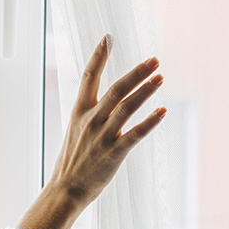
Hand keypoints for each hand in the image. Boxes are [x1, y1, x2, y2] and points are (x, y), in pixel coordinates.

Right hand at [48, 35, 165, 207]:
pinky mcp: (114, 152)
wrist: (65, 190)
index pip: (89, 77)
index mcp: (79, 111)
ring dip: (146, 90)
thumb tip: (102, 102)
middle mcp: (91, 119)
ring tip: (161, 77)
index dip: (99, 56)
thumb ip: (89, 114)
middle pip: (116, 88)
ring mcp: (103, 135)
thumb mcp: (75, 131)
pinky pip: (135, 133)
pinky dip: (150, 121)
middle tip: (154, 59)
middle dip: (136, 72)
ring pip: (127, 106)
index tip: (108, 38)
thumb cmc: (72, 162)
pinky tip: (163, 111)